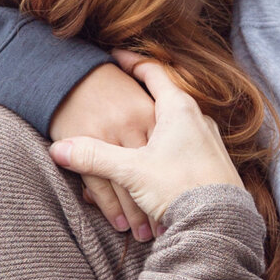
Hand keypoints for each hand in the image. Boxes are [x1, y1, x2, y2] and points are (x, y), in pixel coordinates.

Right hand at [50, 58, 241, 224]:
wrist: (220, 222)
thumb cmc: (179, 188)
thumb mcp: (131, 171)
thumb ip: (94, 157)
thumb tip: (59, 150)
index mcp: (179, 110)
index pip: (153, 73)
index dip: (131, 63)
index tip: (115, 57)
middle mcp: (197, 120)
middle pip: (161, 103)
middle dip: (137, 106)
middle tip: (118, 99)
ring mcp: (207, 142)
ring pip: (171, 132)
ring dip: (149, 139)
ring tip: (130, 145)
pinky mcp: (211, 165)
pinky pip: (182, 153)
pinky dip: (162, 159)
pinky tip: (149, 174)